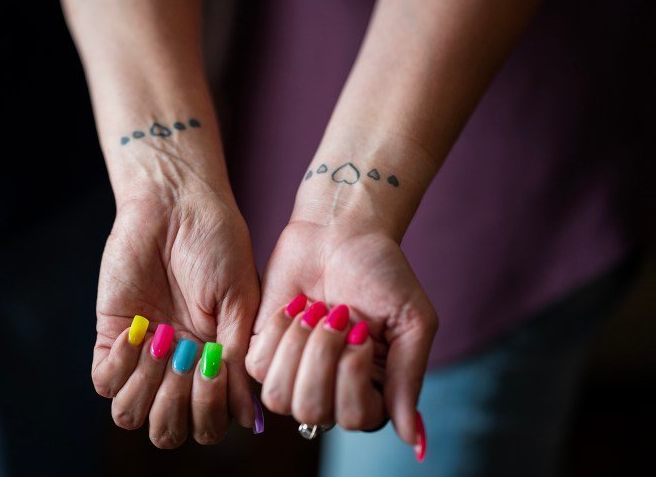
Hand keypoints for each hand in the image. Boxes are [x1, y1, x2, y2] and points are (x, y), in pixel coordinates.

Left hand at [91, 166, 259, 447]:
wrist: (177, 204)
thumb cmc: (217, 243)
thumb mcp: (240, 300)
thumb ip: (239, 356)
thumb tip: (246, 414)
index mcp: (216, 365)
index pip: (210, 424)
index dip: (211, 411)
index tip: (215, 366)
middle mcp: (180, 369)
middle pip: (169, 430)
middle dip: (180, 405)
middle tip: (190, 357)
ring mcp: (144, 356)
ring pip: (132, 415)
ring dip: (149, 388)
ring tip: (163, 342)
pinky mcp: (112, 337)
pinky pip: (104, 383)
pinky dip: (120, 366)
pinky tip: (138, 331)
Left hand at [246, 219, 437, 445]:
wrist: (340, 231)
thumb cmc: (381, 272)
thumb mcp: (411, 322)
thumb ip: (408, 379)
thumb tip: (413, 440)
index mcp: (371, 389)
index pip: (356, 419)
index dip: (352, 378)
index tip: (361, 332)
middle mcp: (331, 389)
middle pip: (314, 412)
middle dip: (323, 356)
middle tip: (338, 314)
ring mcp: (295, 373)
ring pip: (281, 398)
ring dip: (297, 346)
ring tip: (314, 311)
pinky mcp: (263, 352)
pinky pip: (257, 368)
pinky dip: (276, 331)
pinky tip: (294, 306)